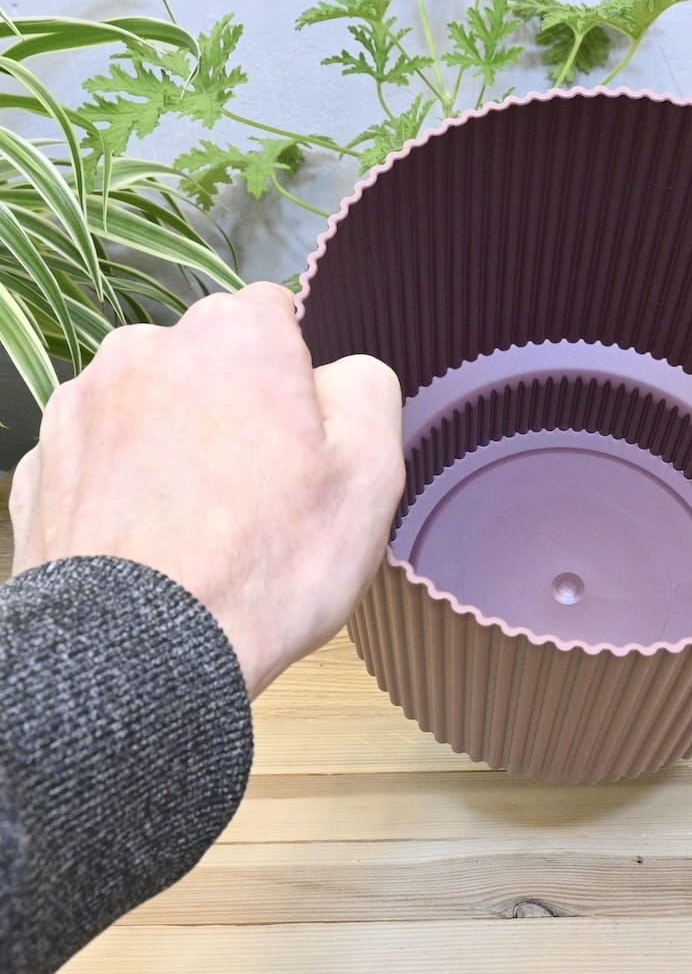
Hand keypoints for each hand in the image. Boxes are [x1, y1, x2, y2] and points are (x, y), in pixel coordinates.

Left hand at [8, 282, 404, 697]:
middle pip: (211, 360)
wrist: (137, 659)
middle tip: (262, 491)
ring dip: (178, 439)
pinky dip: (127, 482)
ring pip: (152, 404)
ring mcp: (79, 406)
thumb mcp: (371, 472)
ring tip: (203, 525)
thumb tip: (338, 376)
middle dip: (236, 404)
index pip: (277, 314)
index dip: (300, 378)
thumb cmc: (268, 561)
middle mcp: (145, 348)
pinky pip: (102, 455)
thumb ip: (368, 388)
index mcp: (234, 335)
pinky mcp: (37, 464)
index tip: (305, 442)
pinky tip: (152, 542)